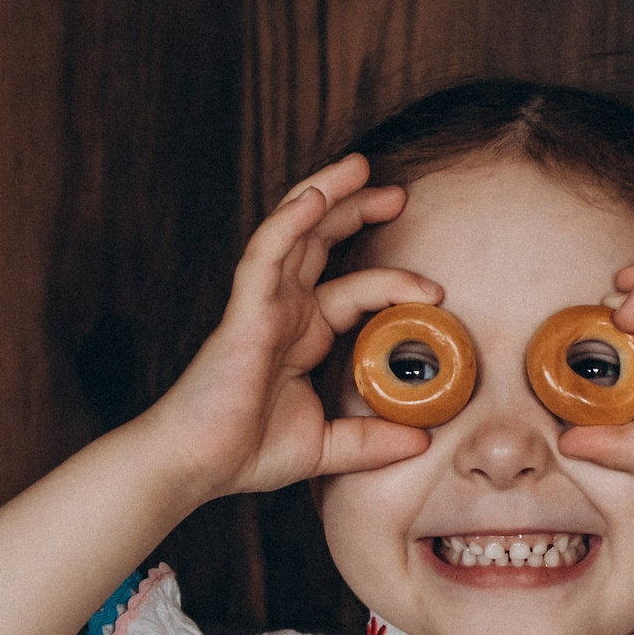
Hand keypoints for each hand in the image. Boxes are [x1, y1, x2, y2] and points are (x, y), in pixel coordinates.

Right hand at [145, 154, 440, 499]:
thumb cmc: (245, 452)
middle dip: (358, 210)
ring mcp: (263, 304)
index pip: (355, 289)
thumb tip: (422, 440)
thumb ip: (372, 441)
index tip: (436, 292)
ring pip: (295, 231)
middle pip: (322, 242)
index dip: (394, 281)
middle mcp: (284, 309)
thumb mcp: (327, 447)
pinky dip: (289, 221)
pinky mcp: (245, 310)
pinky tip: (315, 197)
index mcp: (302, 333)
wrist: (197, 465)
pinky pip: (266, 254)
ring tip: (360, 168)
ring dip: (326, 194)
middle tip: (399, 193)